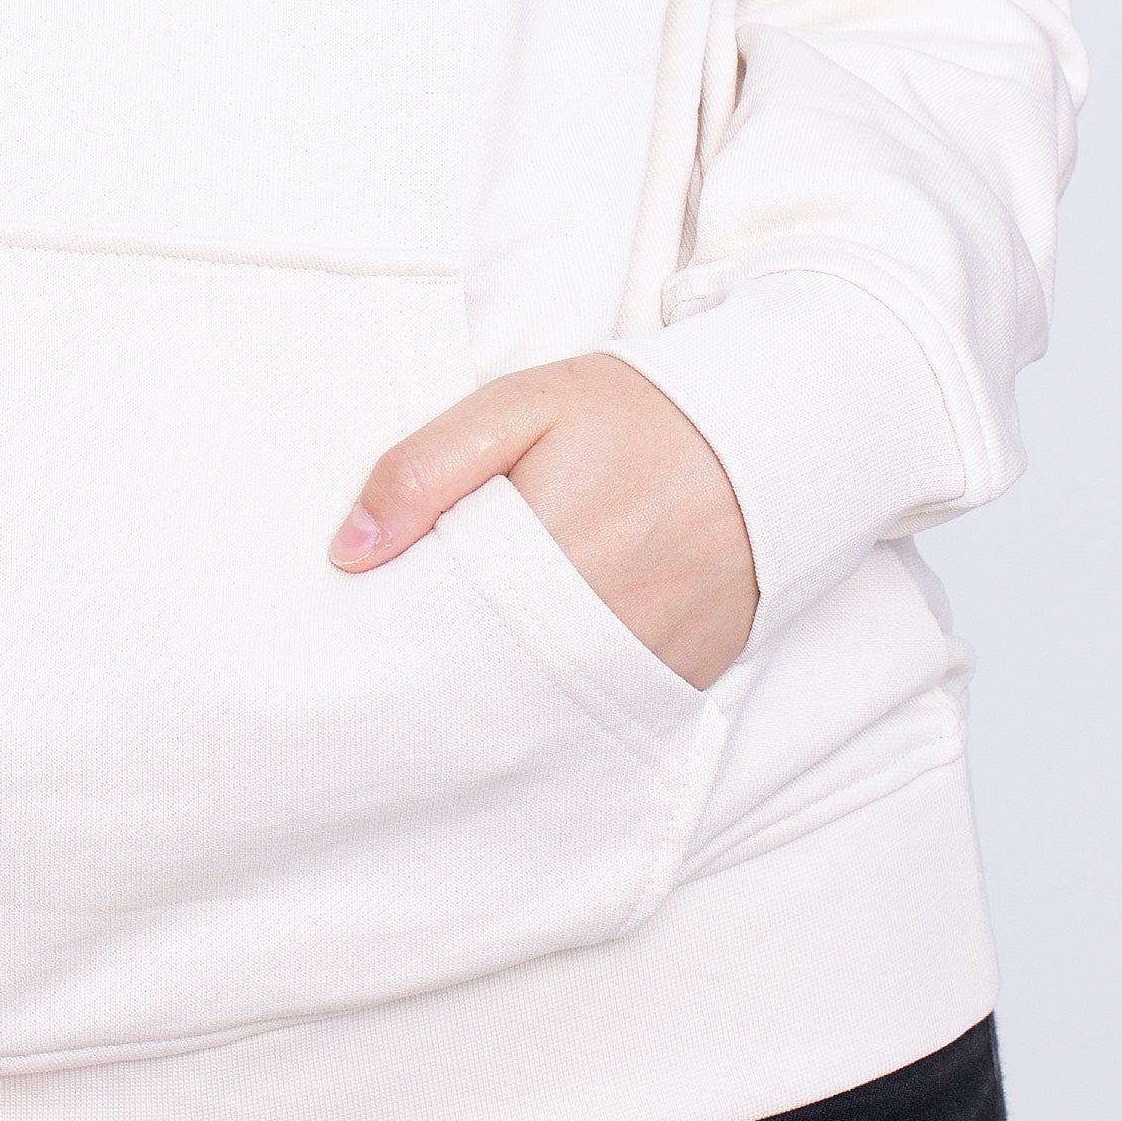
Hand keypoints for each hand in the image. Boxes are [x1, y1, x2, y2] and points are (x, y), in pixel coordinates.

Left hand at [329, 352, 758, 689]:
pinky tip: (527, 676)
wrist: (774, 436)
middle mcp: (593, 630)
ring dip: (489, 696)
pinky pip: (594, 714)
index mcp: (539, 557)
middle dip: (429, 679)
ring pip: (530, 710)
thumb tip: (347, 551)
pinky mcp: (678, 686)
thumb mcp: (520, 406)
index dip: (388, 636)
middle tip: (386, 666)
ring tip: (454, 667)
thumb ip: (426, 470)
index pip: (432, 631)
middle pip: (474, 686)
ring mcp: (641, 668)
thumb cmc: (638, 414)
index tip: (353, 634)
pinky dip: (555, 701)